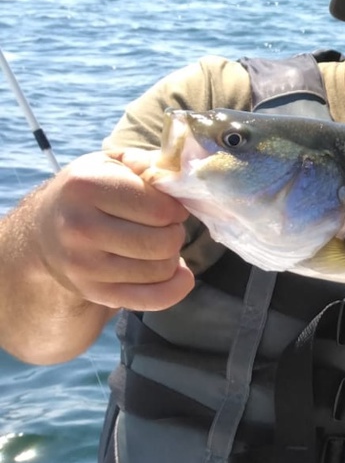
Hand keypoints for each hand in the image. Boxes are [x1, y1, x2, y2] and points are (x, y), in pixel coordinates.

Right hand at [37, 149, 194, 311]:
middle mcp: (80, 228)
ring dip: (170, 256)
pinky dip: (174, 288)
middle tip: (162, 225)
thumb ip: (148, 163)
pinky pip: (151, 300)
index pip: (160, 208)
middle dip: (174, 232)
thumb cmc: (88, 192)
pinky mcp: (93, 293)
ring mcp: (84, 266)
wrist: (44, 230)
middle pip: (163, 241)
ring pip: (161, 270)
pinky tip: (178, 274)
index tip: (168, 205)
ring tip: (155, 242)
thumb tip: (182, 175)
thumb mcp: (110, 163)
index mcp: (86, 187)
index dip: (175, 207)